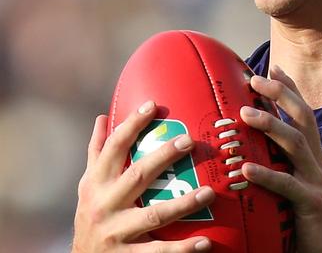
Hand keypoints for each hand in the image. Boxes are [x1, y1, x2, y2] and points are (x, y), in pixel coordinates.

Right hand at [72, 101, 215, 251]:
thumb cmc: (92, 215)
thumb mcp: (89, 185)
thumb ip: (97, 153)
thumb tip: (102, 117)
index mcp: (96, 183)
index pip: (114, 147)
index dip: (132, 124)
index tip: (153, 105)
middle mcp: (104, 205)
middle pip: (137, 175)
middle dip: (163, 157)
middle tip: (190, 140)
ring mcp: (115, 232)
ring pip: (154, 214)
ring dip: (184, 203)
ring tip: (210, 192)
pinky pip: (159, 252)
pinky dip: (183, 249)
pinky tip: (206, 242)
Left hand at [240, 65, 321, 252]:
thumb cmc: (313, 224)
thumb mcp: (299, 190)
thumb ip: (283, 172)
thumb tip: (253, 159)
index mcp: (315, 160)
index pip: (304, 116)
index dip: (291, 91)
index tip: (273, 68)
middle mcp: (318, 164)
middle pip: (303, 119)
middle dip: (281, 94)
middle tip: (256, 78)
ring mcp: (317, 183)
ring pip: (296, 144)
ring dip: (271, 124)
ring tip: (245, 113)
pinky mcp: (312, 205)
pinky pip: (288, 186)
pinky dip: (267, 175)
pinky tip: (246, 169)